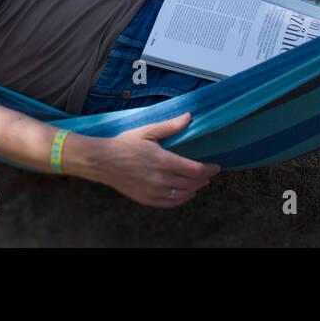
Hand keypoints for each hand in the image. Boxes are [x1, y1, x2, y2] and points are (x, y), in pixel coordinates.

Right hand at [96, 112, 220, 207]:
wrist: (103, 161)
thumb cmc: (125, 144)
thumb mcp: (148, 131)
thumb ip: (170, 126)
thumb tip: (189, 117)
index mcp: (163, 161)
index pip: (195, 169)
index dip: (208, 169)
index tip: (216, 166)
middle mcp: (161, 179)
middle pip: (191, 183)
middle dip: (204, 178)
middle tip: (209, 173)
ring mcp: (154, 191)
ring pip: (183, 194)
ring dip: (195, 189)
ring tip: (200, 183)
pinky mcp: (147, 199)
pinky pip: (170, 203)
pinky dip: (181, 199)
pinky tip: (185, 194)